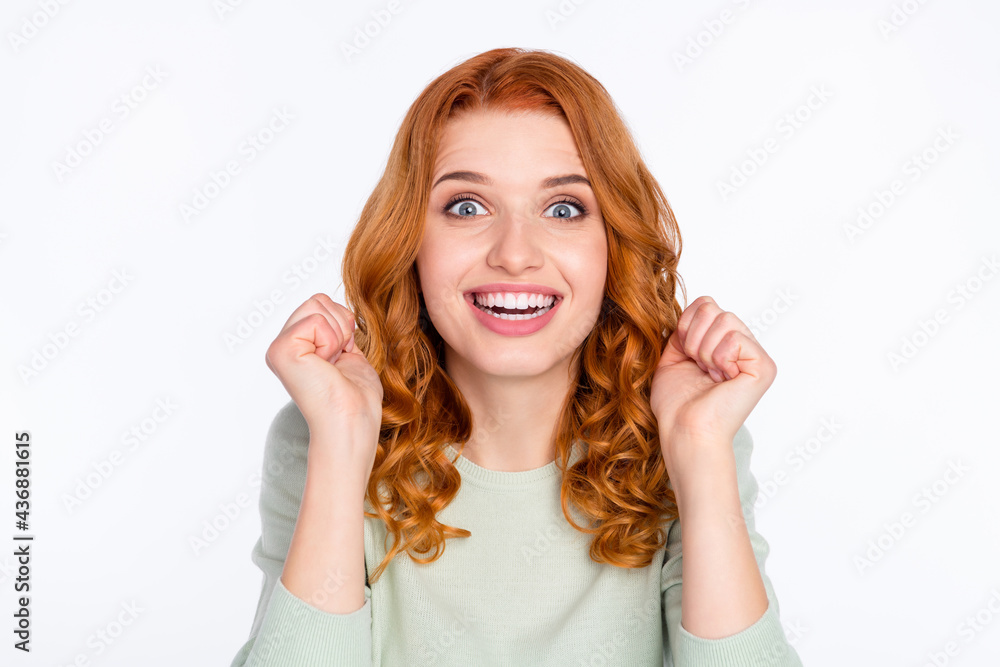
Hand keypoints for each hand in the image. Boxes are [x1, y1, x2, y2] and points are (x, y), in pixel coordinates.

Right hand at [265, 293, 383, 458]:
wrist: (353, 420)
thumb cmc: (356, 395)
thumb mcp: (348, 351)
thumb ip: (336, 328)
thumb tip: (337, 308)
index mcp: (295, 346)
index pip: (320, 303)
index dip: (342, 324)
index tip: (341, 356)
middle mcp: (282, 346)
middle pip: (318, 300)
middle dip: (340, 325)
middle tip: (337, 360)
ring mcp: (279, 348)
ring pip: (317, 304)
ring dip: (337, 334)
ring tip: (331, 364)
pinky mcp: (281, 351)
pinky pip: (316, 321)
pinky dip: (331, 341)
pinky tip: (326, 365)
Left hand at [650, 296, 775, 473]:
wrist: (683, 428)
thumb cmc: (676, 403)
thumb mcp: (673, 356)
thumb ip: (684, 330)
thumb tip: (695, 308)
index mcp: (723, 344)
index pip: (706, 304)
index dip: (686, 325)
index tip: (686, 355)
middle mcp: (743, 346)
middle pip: (713, 308)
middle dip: (694, 338)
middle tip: (699, 368)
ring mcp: (755, 356)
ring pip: (724, 319)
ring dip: (705, 350)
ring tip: (709, 374)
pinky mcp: (763, 366)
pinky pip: (735, 337)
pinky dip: (719, 357)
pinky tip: (722, 378)